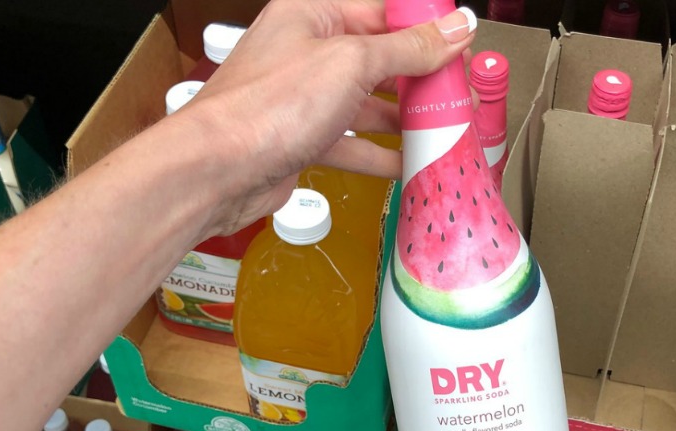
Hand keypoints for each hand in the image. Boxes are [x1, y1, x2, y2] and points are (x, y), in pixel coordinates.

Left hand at [173, 0, 477, 238]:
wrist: (216, 170)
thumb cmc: (267, 107)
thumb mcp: (353, 64)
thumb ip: (408, 49)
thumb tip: (454, 29)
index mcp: (311, 14)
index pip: (381, 10)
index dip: (423, 27)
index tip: (459, 45)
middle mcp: (305, 51)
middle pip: (377, 57)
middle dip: (418, 77)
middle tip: (457, 94)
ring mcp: (301, 97)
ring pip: (365, 102)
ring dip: (403, 119)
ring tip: (442, 131)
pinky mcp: (300, 139)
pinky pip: (350, 142)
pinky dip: (379, 154)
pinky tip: (408, 165)